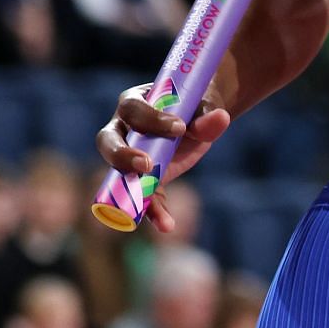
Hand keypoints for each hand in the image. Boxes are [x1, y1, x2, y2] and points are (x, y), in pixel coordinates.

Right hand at [94, 84, 230, 233]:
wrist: (198, 119)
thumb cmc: (194, 107)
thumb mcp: (203, 108)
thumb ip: (208, 115)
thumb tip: (220, 118)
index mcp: (134, 103)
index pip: (133, 109)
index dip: (151, 119)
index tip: (179, 127)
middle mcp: (122, 129)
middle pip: (108, 140)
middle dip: (123, 154)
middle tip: (146, 164)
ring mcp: (128, 157)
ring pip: (115, 173)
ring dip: (127, 189)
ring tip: (146, 202)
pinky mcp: (140, 181)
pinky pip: (140, 198)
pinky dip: (152, 212)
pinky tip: (167, 225)